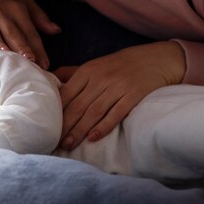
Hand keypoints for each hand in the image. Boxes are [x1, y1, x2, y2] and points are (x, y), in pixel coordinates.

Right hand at [0, 0, 60, 68]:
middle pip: (13, 33)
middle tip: (31, 64)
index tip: (45, 65)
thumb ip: (38, 16)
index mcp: (17, 8)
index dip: (38, 48)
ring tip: (8, 60)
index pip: (29, 31)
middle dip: (22, 48)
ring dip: (0, 46)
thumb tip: (56, 30)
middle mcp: (1, 10)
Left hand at [54, 41, 185, 149]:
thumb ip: (72, 73)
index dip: (55, 113)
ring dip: (80, 130)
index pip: (66, 94)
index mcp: (87, 70)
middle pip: (78, 105)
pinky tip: (93, 137)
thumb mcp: (95, 64)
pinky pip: (116, 112)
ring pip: (94, 111)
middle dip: (65, 126)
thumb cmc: (120, 65)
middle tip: (55, 142)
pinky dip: (104, 126)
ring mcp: (118, 86)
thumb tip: (49, 79)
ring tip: (70, 144)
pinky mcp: (134, 94)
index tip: (47, 128)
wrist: (156, 59)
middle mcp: (100, 78)